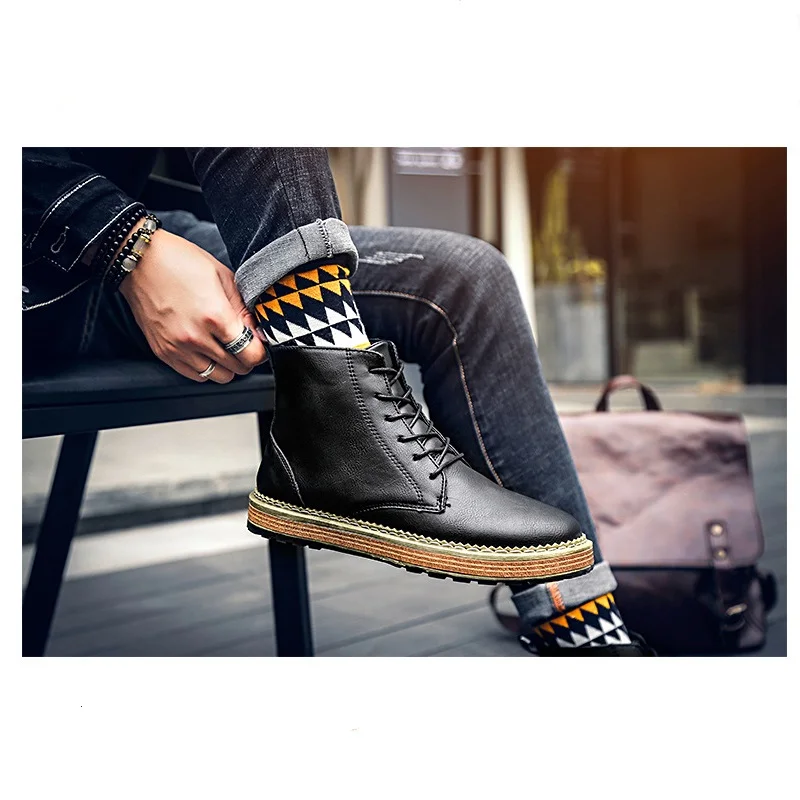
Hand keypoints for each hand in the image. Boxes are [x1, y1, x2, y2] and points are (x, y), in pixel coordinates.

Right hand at [119, 227, 267, 382]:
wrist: (139, 261)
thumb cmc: (179, 262)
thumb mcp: (223, 277)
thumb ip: (243, 309)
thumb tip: (257, 331)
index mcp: (215, 317)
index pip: (251, 354)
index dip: (260, 350)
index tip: (259, 343)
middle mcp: (195, 337)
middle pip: (237, 368)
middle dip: (246, 357)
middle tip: (244, 343)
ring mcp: (177, 348)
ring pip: (217, 377)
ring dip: (226, 366)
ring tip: (225, 347)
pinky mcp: (163, 352)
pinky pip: (195, 375)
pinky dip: (206, 368)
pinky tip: (207, 351)